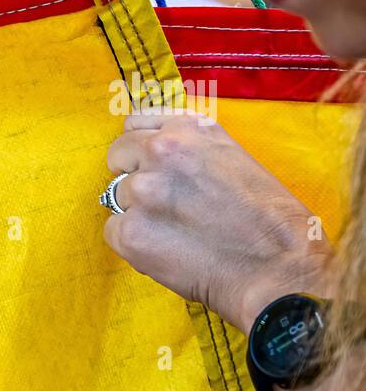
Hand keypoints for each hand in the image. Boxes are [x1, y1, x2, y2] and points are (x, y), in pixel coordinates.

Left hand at [104, 108, 335, 328]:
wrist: (277, 267)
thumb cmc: (265, 217)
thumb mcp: (232, 156)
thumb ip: (189, 147)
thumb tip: (150, 149)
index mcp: (188, 129)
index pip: (135, 123)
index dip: (141, 147)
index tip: (150, 163)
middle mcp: (160, 151)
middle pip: (117, 157)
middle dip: (134, 177)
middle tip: (165, 203)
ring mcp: (142, 191)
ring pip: (116, 197)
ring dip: (137, 212)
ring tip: (176, 230)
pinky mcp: (130, 232)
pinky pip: (113, 231)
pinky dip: (132, 242)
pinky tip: (166, 249)